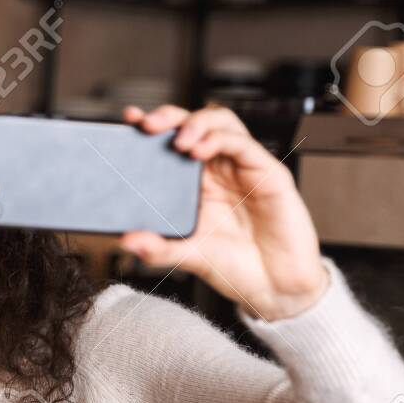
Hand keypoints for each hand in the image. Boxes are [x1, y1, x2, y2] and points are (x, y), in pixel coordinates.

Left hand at [119, 104, 329, 320]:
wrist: (276, 286)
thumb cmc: (237, 266)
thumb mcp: (188, 256)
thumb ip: (159, 248)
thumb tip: (127, 241)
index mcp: (196, 183)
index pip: (172, 142)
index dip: (152, 127)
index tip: (128, 122)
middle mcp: (218, 170)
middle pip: (194, 123)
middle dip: (168, 116)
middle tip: (147, 126)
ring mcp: (243, 168)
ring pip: (221, 123)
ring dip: (196, 123)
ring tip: (178, 141)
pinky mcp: (268, 173)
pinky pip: (244, 144)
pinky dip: (220, 140)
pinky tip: (201, 150)